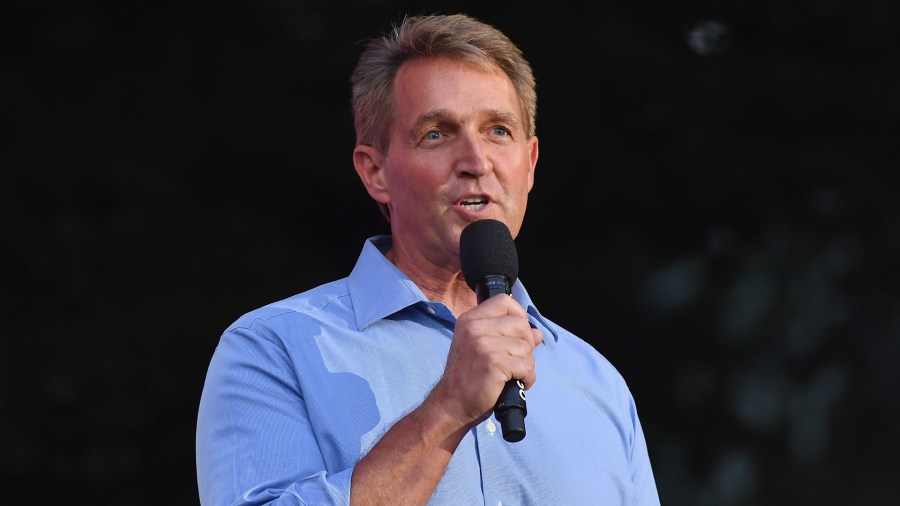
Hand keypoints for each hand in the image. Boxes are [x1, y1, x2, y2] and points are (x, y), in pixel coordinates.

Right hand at [430, 294, 542, 428]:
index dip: (519, 315)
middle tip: (517, 362)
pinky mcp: (493, 362)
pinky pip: (526, 366)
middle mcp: (475, 327)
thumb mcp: (482, 349)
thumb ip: (507, 336)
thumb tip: (537, 333)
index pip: (504, 301)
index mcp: (470, 320)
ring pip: (526, 347)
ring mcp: (483, 344)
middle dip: (527, 345)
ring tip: (513, 376)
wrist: (451, 405)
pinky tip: (514, 384)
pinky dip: (527, 378)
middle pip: (521, 324)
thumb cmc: (468, 379)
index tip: (518, 334)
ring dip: (527, 365)